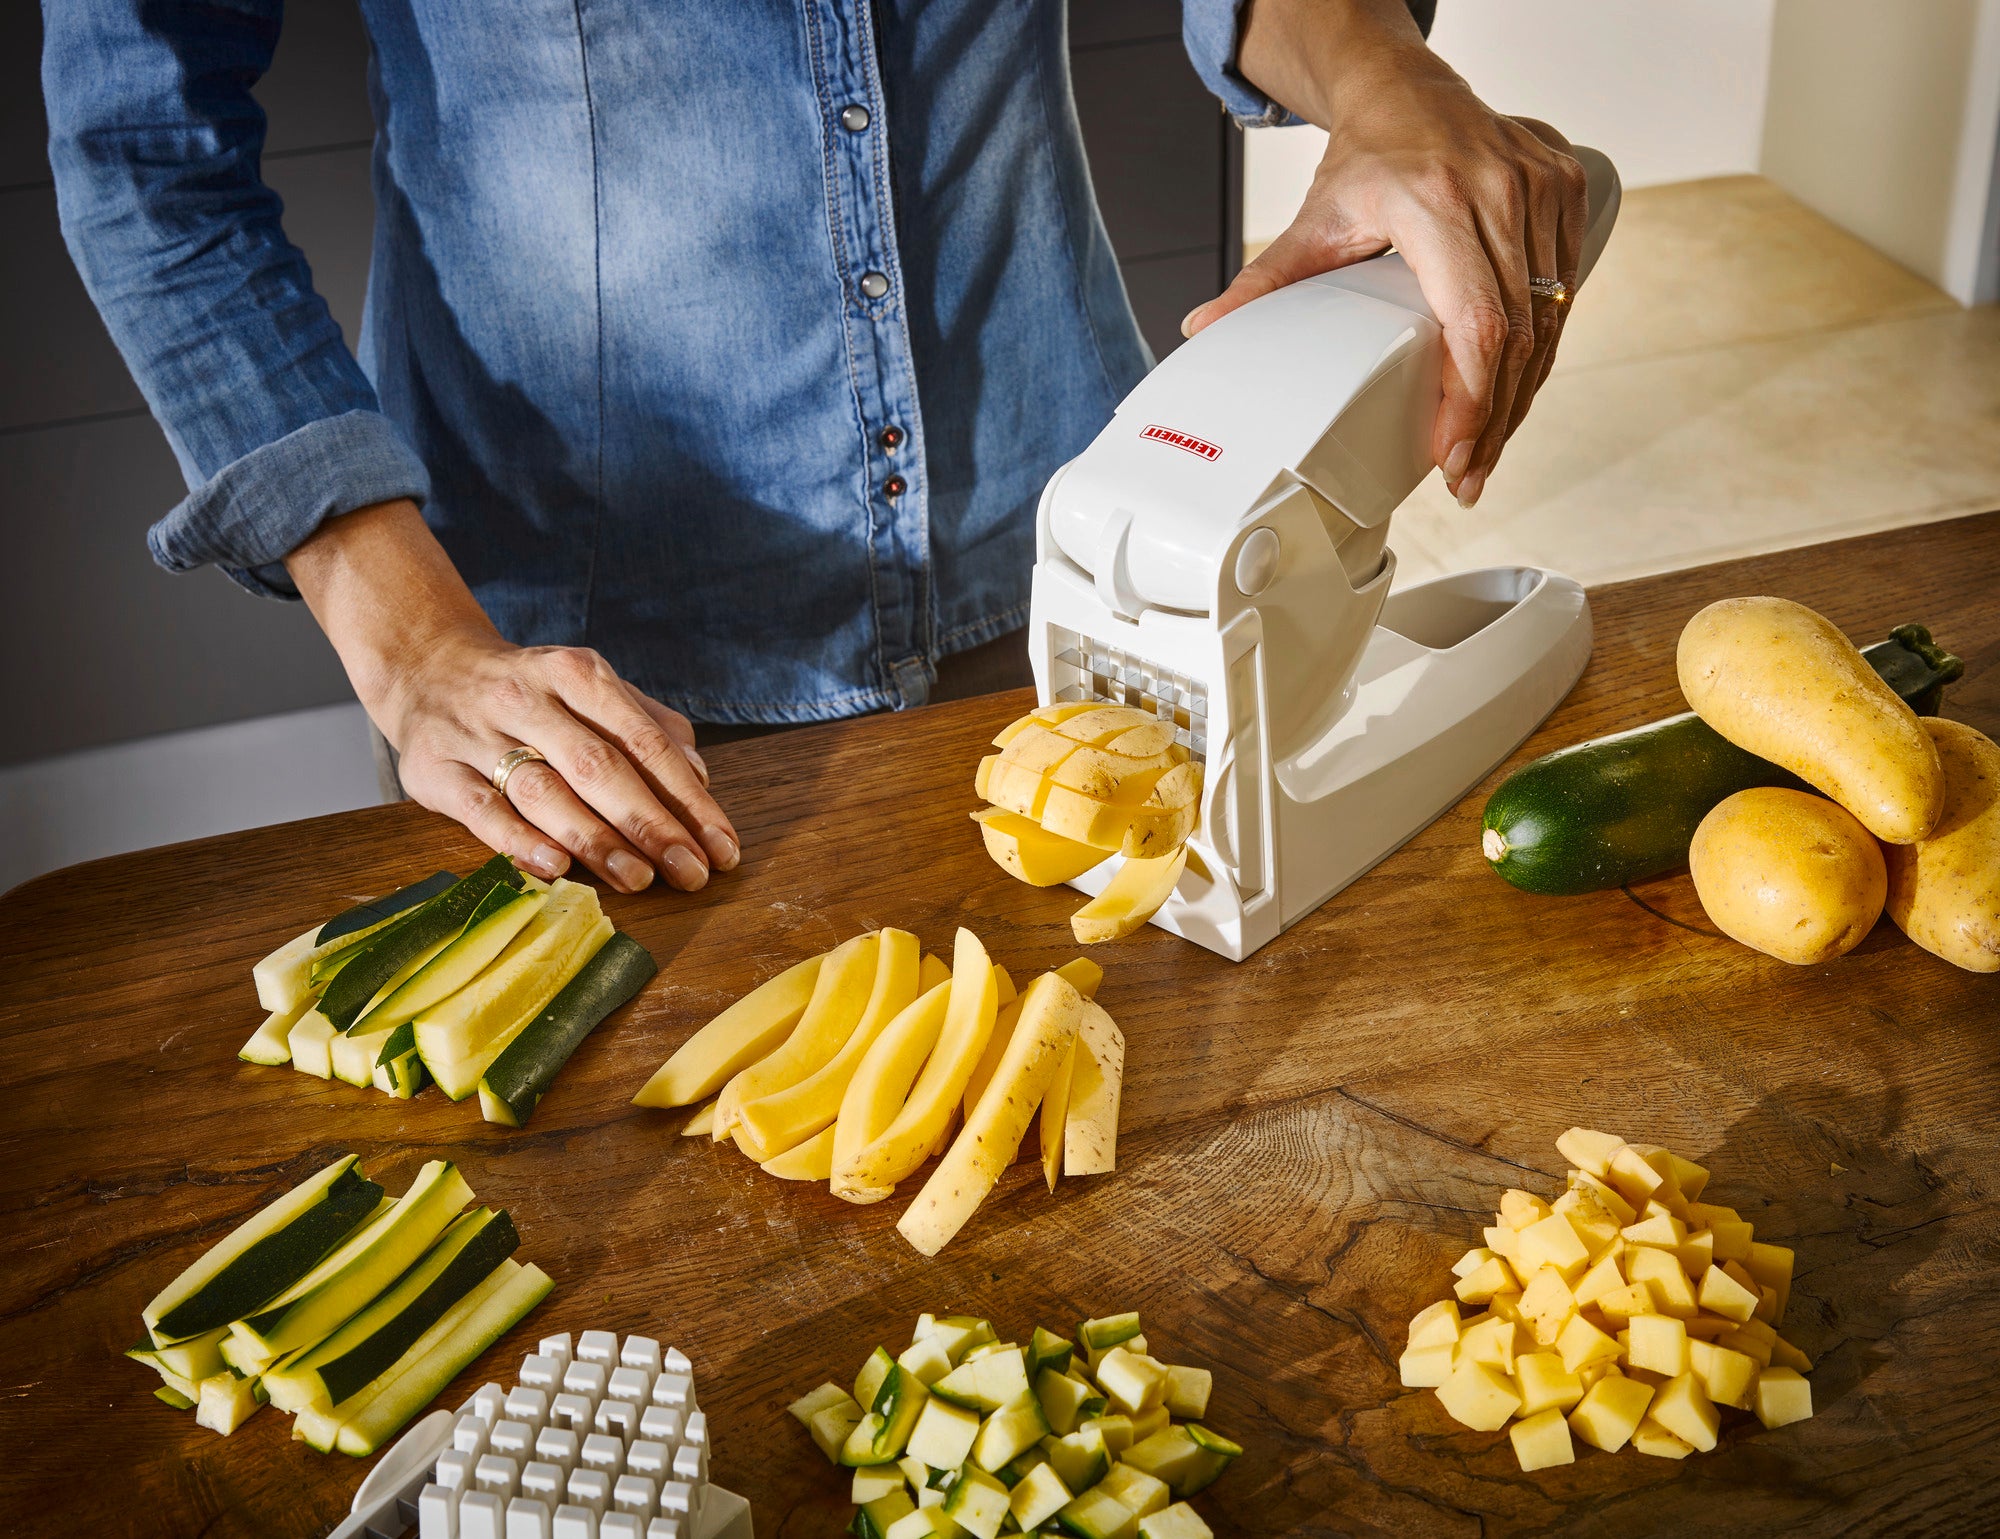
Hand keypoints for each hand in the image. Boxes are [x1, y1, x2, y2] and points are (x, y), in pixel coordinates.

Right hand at [286, 499, 738, 893]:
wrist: (426, 667)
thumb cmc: (533, 693)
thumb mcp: (591, 689)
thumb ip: (649, 726)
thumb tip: (698, 777)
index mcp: (576, 673)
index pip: (644, 741)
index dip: (688, 798)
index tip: (721, 846)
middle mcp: (527, 697)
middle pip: (599, 767)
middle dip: (652, 824)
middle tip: (691, 872)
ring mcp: (476, 733)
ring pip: (544, 791)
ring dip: (596, 840)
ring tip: (640, 880)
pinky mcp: (434, 769)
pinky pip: (482, 809)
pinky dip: (520, 841)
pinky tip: (557, 869)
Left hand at [1192, 0, 1589, 506]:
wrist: (1410, 91)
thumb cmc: (1370, 154)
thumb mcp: (1313, 220)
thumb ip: (1263, 281)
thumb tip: (1203, 328)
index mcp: (1435, 202)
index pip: (1475, 321)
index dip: (1472, 400)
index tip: (1454, 454)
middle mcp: (1500, 193)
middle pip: (1518, 335)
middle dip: (1495, 420)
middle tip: (1467, 476)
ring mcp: (1542, 190)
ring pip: (1550, 320)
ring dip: (1522, 396)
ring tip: (1487, 451)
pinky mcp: (1569, 192)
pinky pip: (1565, 290)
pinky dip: (1543, 350)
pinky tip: (1516, 394)